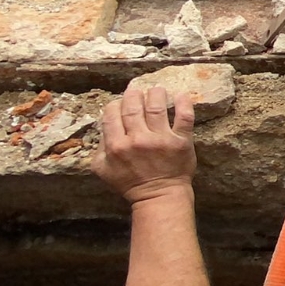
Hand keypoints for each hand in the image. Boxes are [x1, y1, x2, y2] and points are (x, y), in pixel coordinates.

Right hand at [93, 85, 196, 204]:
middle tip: (136, 89)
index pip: (112, 114)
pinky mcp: (181, 141)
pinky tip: (180, 94)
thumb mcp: (103, 169)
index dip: (115, 104)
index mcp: (116, 145)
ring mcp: (161, 139)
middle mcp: (137, 139)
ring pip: (156, 107)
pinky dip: (183, 103)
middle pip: (133, 107)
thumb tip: (104, 126)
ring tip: (156, 89)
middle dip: (133, 94)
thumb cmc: (130, 183)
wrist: (159, 196)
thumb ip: (100, 147)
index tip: (120, 103)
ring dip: (155, 94)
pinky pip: (184, 117)